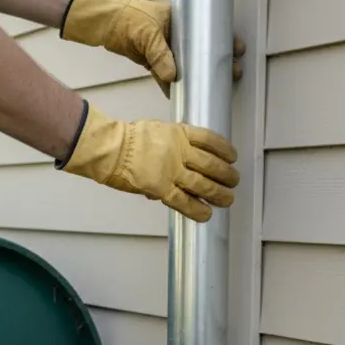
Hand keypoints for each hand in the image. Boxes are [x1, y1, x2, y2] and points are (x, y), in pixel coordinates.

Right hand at [59, 103, 239, 221]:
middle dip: (227, 175)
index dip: (225, 150)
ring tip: (228, 199)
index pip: (210, 140)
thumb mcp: (156, 130)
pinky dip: (197, 209)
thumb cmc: (127, 138)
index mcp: (179, 134)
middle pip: (212, 164)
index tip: (232, 156)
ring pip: (204, 184)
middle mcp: (180, 152)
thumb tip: (179, 160)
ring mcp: (172, 171)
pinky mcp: (162, 188)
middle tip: (234, 181)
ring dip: (219, 193)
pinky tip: (206, 214)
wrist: (110, 149)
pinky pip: (184, 202)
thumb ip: (171, 143)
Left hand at [60, 0, 246, 96]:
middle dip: (216, 63)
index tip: (237, 51)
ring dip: (196, 77)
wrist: (106, 23)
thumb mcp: (148, 34)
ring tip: (211, 88)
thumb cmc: (129, 18)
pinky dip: (172, 85)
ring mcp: (166, 49)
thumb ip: (161, 56)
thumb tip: (173, 77)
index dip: (223, 41)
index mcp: (180, 21)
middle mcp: (176, 35)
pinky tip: (182, 95)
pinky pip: (167, 75)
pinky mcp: (153, 61)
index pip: (207, 30)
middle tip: (233, 73)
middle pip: (201, 51)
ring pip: (186, 65)